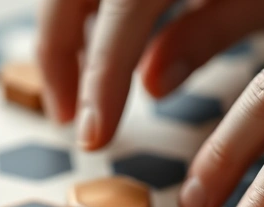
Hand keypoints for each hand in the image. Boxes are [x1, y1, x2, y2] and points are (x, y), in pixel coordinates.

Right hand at [36, 0, 263, 148]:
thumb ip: (206, 35)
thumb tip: (149, 86)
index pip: (120, 17)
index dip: (100, 80)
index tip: (94, 136)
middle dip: (57, 58)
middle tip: (70, 118)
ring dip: (61, 30)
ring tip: (76, 86)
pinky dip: (83, 7)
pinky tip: (94, 41)